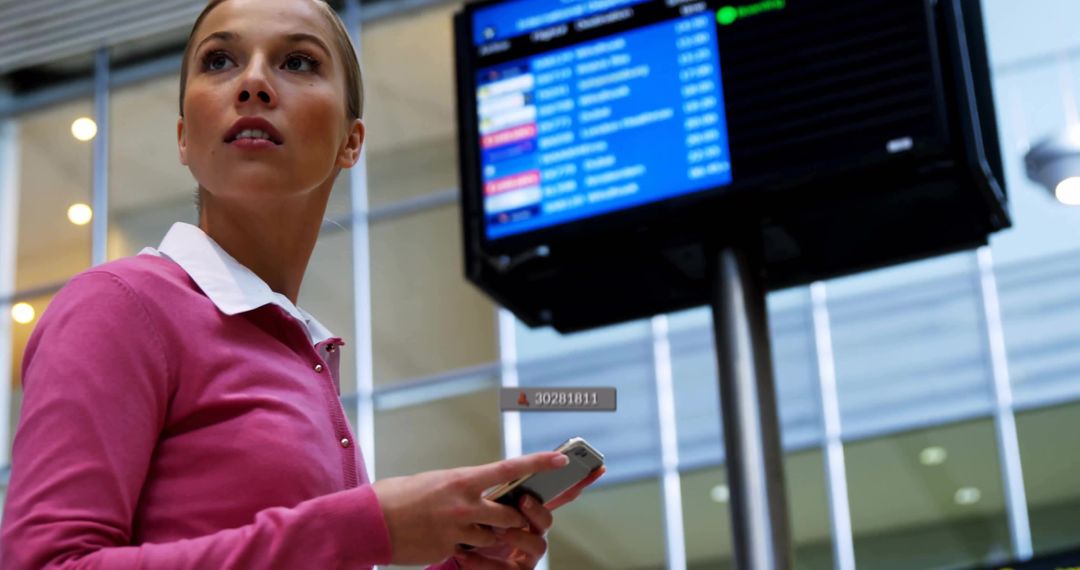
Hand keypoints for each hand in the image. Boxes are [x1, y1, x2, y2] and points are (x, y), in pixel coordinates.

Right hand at [371, 452, 570, 564]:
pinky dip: (466, 547)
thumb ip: (462, 486)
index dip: (539, 463)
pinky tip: (446, 539)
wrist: (369, 521)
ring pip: (493, 536)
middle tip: (511, 515)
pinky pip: (470, 552)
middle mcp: (465, 504)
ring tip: (467, 526)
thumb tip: (479, 491)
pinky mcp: (448, 549)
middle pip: (511, 514)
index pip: (510, 468)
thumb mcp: (434, 481)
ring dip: (489, 534)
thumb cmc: (398, 496)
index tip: (562, 459)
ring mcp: (458, 530)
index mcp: (462, 479)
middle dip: (515, 517)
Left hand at [453, 466, 606, 568]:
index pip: (560, 496)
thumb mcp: (483, 504)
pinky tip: (467, 555)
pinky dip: (487, 562)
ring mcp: (527, 555)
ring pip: (538, 545)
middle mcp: (533, 533)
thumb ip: (502, 490)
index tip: (596, 467)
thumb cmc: (470, 527)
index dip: (579, 483)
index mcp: (529, 512)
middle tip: (522, 500)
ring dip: (517, 536)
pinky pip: (508, 569)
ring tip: (494, 528)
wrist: (453, 558)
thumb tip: (513, 469)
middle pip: (547, 520)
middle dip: (537, 510)